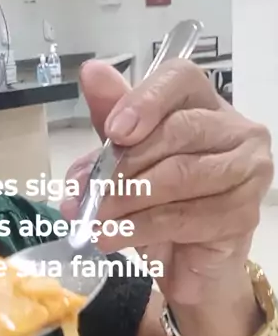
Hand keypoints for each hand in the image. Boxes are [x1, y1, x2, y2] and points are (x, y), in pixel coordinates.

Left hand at [62, 60, 273, 310]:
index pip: (181, 79)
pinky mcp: (244, 213)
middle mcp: (237, 129)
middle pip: (178, 130)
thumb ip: (110, 117)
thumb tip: (91, 73)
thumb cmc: (159, 202)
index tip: (113, 131)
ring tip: (94, 220)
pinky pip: (186, 217)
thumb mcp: (125, 156)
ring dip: (127, 200)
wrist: (185, 262)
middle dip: (124, 164)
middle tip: (87, 192)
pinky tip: (114, 237)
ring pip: (180, 175)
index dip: (145, 100)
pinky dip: (141, 228)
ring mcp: (248, 170)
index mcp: (205, 103)